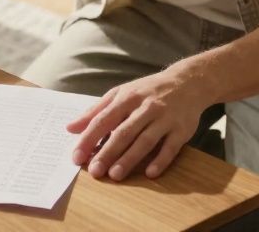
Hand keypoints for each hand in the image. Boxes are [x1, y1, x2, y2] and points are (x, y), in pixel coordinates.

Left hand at [67, 63, 213, 180]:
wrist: (188, 82)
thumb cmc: (147, 91)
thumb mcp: (120, 94)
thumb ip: (95, 111)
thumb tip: (70, 128)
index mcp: (127, 97)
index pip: (104, 120)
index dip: (89, 138)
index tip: (76, 157)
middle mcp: (146, 107)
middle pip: (124, 132)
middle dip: (108, 152)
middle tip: (95, 171)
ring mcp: (165, 118)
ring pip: (145, 140)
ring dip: (130, 158)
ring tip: (115, 175)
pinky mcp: (182, 129)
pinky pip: (171, 147)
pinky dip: (161, 160)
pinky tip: (150, 173)